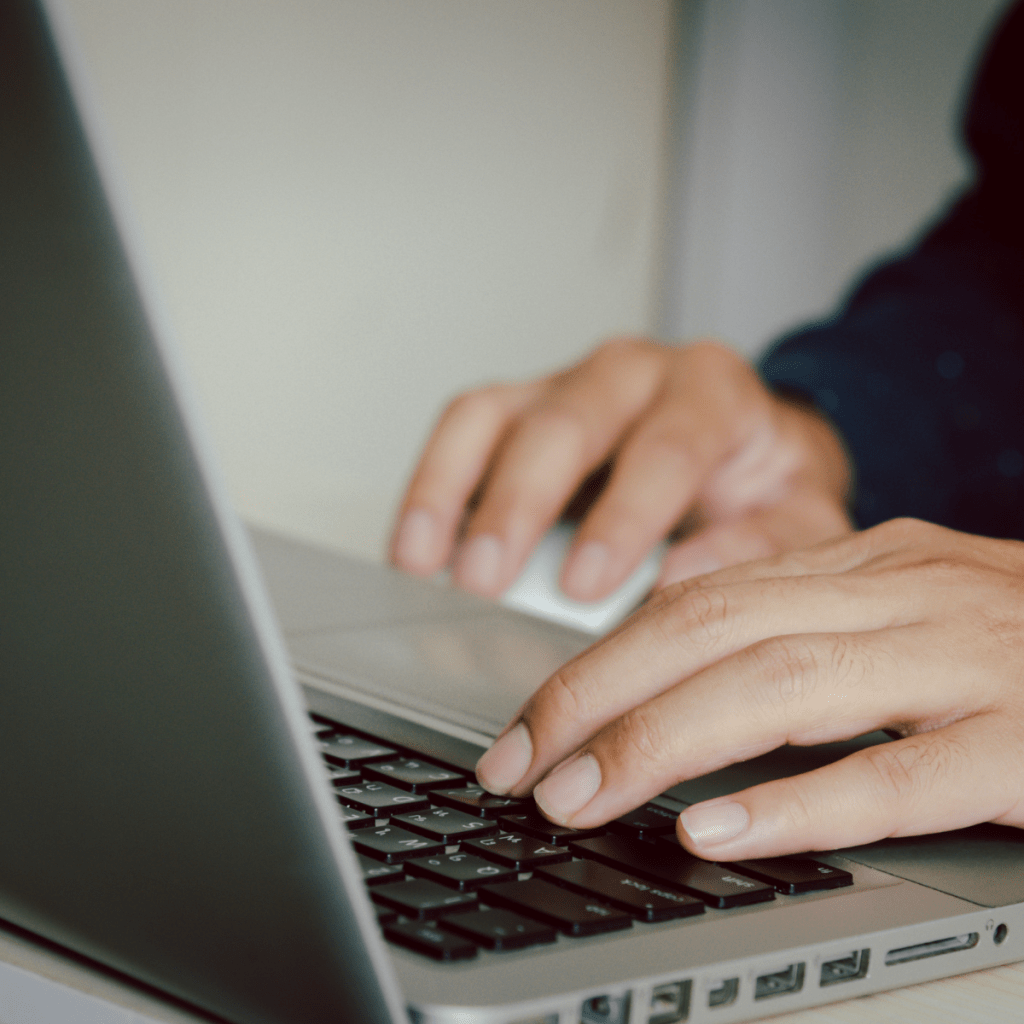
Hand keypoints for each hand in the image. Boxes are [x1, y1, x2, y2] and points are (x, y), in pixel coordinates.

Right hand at [390, 338, 852, 599]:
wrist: (747, 448)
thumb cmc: (765, 486)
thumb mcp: (799, 518)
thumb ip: (762, 545)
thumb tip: (683, 576)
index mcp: (712, 391)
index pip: (665, 445)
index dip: (622, 517)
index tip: (584, 583)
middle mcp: (633, 373)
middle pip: (566, 424)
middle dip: (520, 507)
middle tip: (488, 583)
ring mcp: (569, 383)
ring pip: (496, 416)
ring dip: (454, 491)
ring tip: (427, 563)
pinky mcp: (524, 404)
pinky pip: (465, 428)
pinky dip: (433, 483)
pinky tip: (415, 542)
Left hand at [475, 518, 1023, 857]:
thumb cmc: (1009, 637)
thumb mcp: (894, 603)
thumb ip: (794, 615)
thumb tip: (670, 640)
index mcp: (859, 565)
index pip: (692, 601)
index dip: (597, 662)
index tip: (526, 725)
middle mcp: (898, 596)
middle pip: (712, 633)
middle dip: (598, 699)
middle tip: (520, 768)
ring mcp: (964, 664)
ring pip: (783, 688)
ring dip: (663, 746)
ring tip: (581, 797)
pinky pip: (898, 775)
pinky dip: (799, 803)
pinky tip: (718, 832)